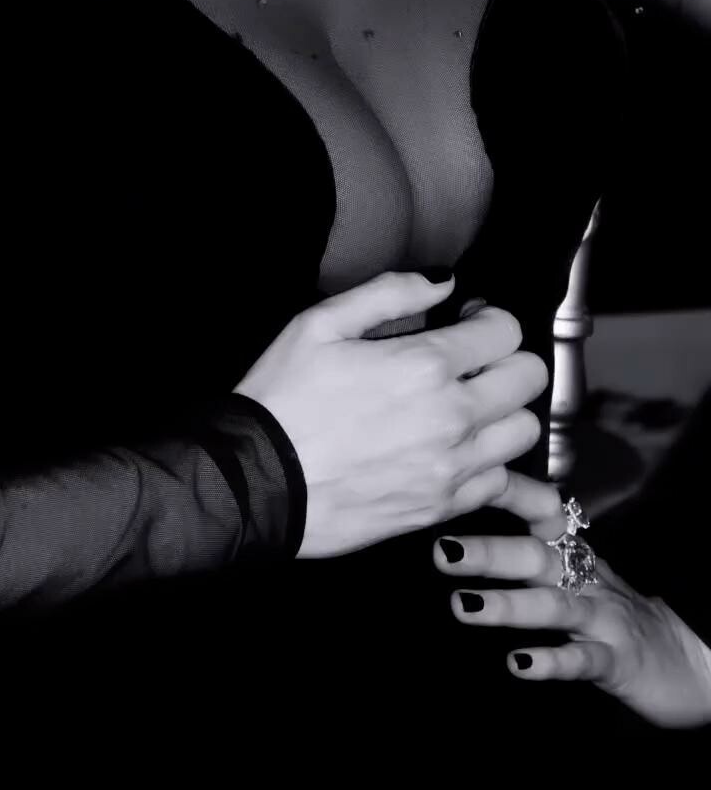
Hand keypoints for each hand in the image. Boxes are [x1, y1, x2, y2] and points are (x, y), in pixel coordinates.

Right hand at [235, 271, 556, 560]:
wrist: (260, 482)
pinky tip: (467, 451)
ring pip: (526, 431)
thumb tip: (443, 280)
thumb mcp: (321, 322)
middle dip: (506, 357)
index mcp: (425, 365)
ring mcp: (452, 468)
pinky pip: (503, 483)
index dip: (488, 316)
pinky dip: (494, 463)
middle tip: (472, 359)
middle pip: (529, 378)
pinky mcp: (442, 508)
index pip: (505, 330)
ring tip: (470, 404)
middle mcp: (453, 417)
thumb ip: (390, 291)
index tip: (465, 320)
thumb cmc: (283, 397)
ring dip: (505, 410)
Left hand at [434, 504, 710, 728]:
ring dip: (509, 605)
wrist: (689, 660)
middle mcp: (587, 580)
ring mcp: (604, 620)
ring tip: (463, 607)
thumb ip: (535, 554)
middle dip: (489, 553)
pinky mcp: (619, 663)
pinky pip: (584, 660)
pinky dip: (551, 661)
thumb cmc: (616, 616)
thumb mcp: (577, 578)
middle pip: (536, 558)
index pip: (540, 513)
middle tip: (443, 551)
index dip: (505, 494)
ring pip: (556, 607)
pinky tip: (518, 664)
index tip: (463, 479)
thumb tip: (470, 534)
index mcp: (575, 555)